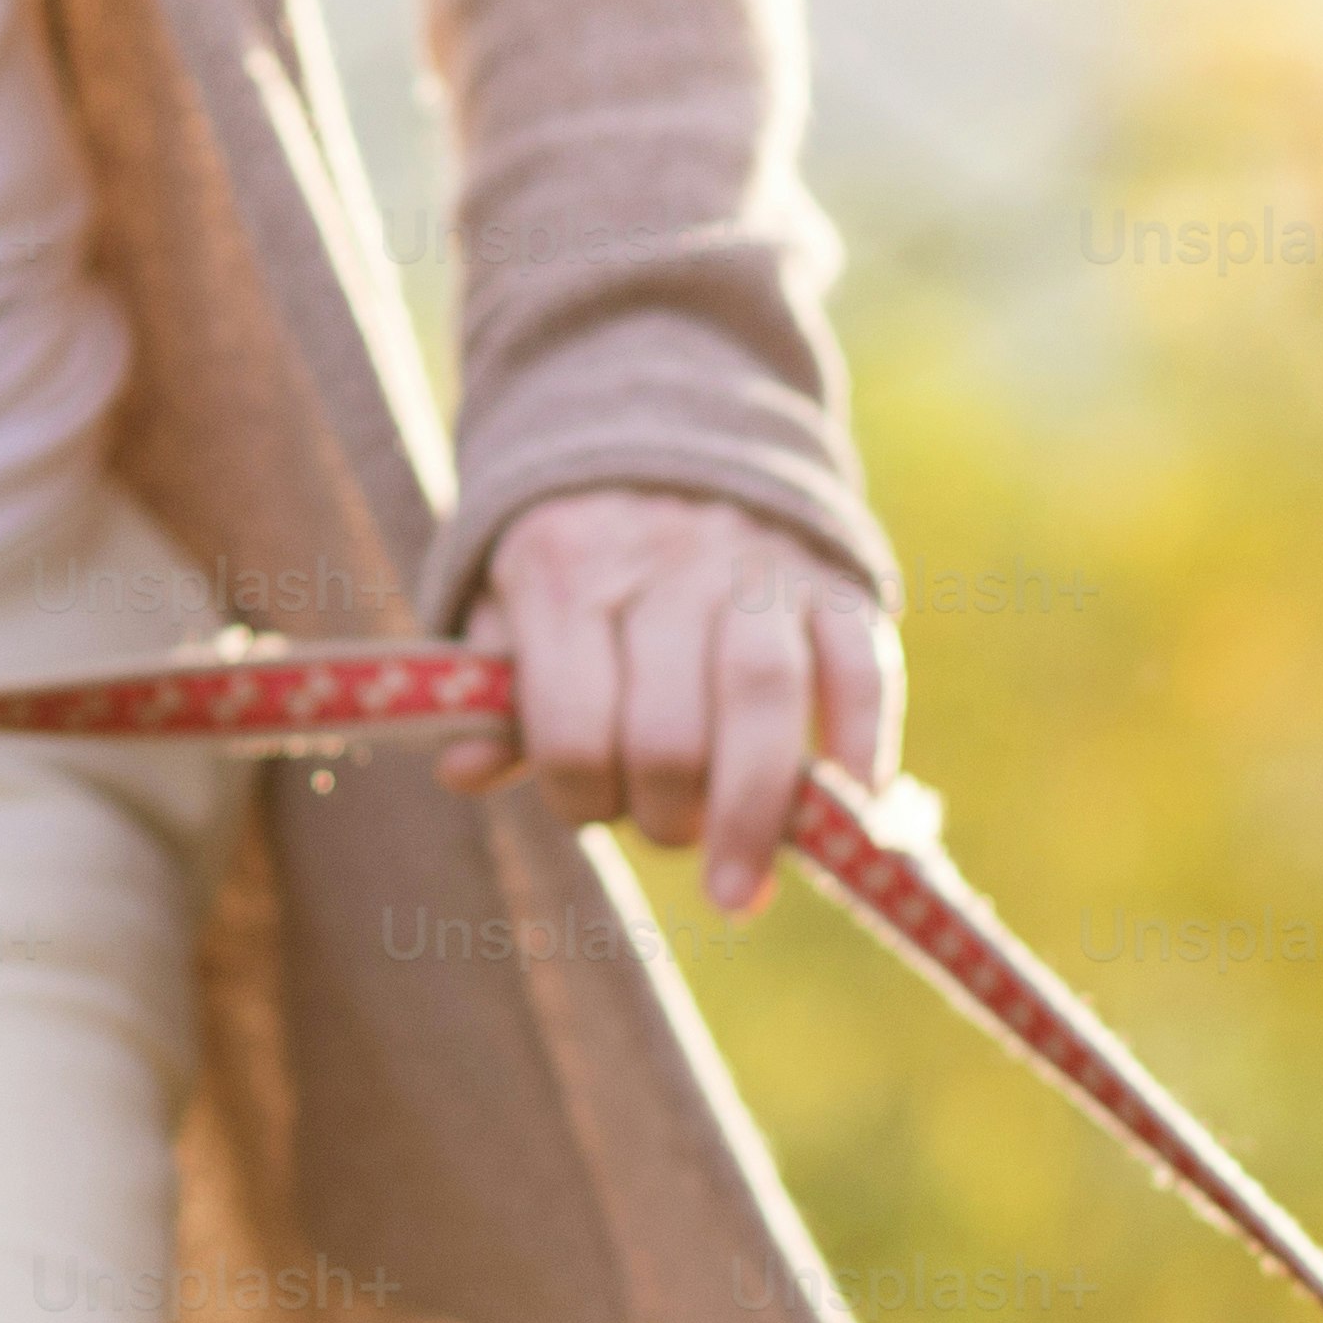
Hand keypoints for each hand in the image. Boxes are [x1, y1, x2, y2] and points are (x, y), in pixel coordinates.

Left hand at [441, 489, 895, 914]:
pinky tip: (847, 811)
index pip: (572, 733)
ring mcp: (757, 566)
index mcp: (565, 571)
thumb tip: (462, 771)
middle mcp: (663, 561)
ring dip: (754, 816)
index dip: (581, 800)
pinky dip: (860, 748)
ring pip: (761, 699)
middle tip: (669, 833)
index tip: (593, 807)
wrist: (678, 430)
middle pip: (668, 733)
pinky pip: (859, 670)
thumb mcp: (511, 608)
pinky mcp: (834, 580)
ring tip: (740, 892)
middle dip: (665, 818)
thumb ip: (493, 698)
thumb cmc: (581, 560)